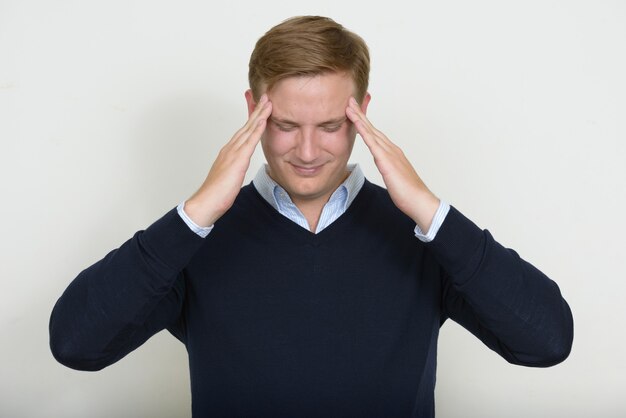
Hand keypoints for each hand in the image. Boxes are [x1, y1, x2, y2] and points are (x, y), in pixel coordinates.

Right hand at [184, 95, 271, 226]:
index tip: (260, 108)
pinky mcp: (237, 159)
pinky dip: (257, 128)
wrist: (207, 202)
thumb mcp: (230, 177)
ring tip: (268, 102)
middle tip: (266, 97)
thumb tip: (239, 169)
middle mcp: (230, 148)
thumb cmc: (217, 194)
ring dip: (259, 114)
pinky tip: (263, 119)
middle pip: (246, 125)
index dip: (252, 119)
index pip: (244, 132)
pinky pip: (250, 141)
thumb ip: (235, 169)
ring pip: (248, 129)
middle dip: (257, 110)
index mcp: (229, 152)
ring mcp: (233, 152)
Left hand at [345, 97, 439, 232]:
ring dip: (359, 118)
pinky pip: (372, 143)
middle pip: (372, 128)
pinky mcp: (386, 161)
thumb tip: (381, 162)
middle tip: (349, 101)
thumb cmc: (408, 192)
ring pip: (371, 131)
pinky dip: (364, 131)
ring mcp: (389, 153)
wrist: (419, 200)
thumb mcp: (393, 176)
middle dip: (360, 114)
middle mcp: (391, 149)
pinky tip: (357, 123)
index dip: (364, 122)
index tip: (355, 112)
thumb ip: (387, 166)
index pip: (375, 134)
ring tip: (349, 106)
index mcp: (392, 152)